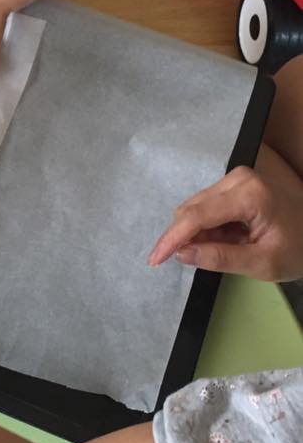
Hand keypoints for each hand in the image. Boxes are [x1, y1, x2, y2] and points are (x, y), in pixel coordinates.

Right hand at [147, 145, 302, 281]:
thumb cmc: (298, 250)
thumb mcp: (262, 264)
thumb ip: (221, 259)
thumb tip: (182, 254)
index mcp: (250, 195)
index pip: (196, 216)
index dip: (171, 239)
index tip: (154, 260)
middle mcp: (239, 178)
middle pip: (191, 209)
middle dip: (185, 238)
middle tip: (195, 261)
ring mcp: (236, 179)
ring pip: (194, 208)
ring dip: (196, 233)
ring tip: (224, 249)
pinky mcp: (233, 184)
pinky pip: (204, 206)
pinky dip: (206, 227)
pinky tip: (225, 239)